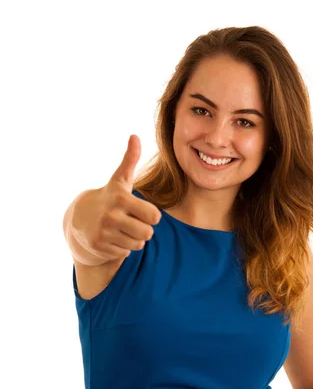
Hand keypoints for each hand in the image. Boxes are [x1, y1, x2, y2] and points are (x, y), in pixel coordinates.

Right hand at [71, 135, 161, 261]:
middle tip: (133, 222)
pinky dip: (122, 247)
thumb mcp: (120, 180)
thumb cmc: (109, 198)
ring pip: (138, 244)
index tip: (142, 211)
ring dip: (134, 239)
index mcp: (121, 199)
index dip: (152, 215)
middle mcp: (112, 216)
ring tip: (123, 229)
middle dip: (144, 229)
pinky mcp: (100, 246)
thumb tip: (135, 136)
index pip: (155, 216)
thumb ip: (130, 160)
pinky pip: (126, 252)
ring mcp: (105, 232)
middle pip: (148, 233)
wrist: (80, 219)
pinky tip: (113, 238)